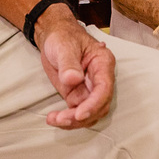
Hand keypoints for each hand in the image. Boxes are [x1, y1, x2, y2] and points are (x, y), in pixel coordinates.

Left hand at [37, 10, 115, 128]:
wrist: (54, 36)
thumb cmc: (63, 36)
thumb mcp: (64, 45)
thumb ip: (69, 62)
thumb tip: (74, 79)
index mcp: (102, 63)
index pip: (104, 88)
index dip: (94, 104)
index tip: (79, 114)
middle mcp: (100, 79)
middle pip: (100, 105)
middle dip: (82, 116)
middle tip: (62, 119)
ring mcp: (89, 89)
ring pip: (90, 114)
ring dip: (74, 122)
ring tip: (54, 119)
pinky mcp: (78, 96)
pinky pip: (78, 114)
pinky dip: (67, 120)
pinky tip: (54, 118)